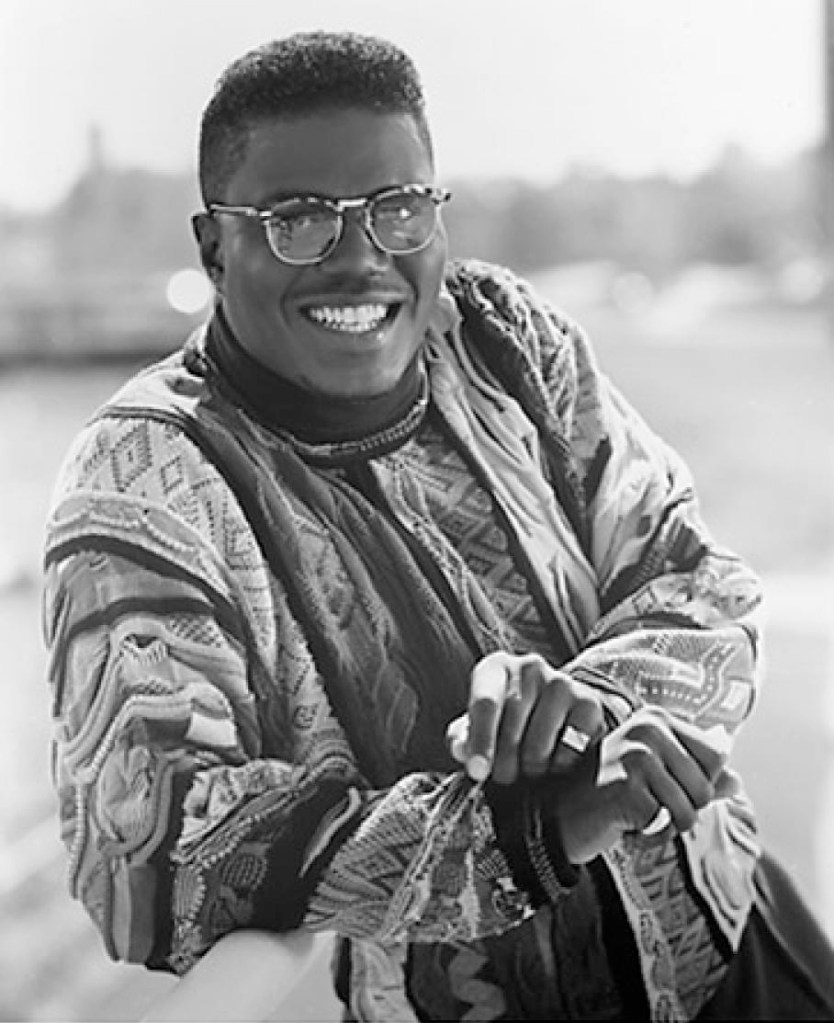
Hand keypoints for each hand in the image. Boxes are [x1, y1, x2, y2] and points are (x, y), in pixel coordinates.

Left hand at [446, 651, 605, 784]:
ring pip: (539, 747)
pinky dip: (559, 767)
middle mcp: (530, 667)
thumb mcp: (478, 723)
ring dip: (531, 769)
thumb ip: (462, 737)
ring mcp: (562, 682)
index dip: (480, 741)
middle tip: (505, 775)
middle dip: (504, 766)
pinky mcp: (588, 703)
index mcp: (496, 668)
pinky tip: (554, 757)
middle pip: (511, 732)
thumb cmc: (506, 719)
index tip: (477, 772)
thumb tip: (461, 750)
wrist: (557, 708)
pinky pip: (568, 752)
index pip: (485, 704)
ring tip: (529, 764)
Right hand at [554, 705, 718, 862]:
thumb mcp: (655, 777)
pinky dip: (649, 836)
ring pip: (689, 810)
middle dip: (683, 810)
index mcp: (656, 719)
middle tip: (647, 805)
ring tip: (636, 814)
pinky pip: (665, 826)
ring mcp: (636, 757)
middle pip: (706, 787)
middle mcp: (648, 729)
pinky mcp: (627, 788)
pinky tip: (624, 824)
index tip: (664, 785)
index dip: (700, 782)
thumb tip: (736, 781)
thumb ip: (697, 777)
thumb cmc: (610, 794)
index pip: (716, 755)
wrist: (559, 813)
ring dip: (666, 826)